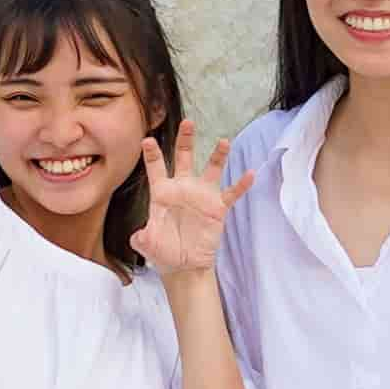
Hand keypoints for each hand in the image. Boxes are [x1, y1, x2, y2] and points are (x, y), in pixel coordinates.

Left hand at [131, 133, 240, 277]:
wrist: (184, 266)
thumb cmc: (163, 251)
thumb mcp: (148, 245)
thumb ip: (143, 238)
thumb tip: (139, 236)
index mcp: (162, 193)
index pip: (156, 168)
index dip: (152, 154)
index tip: (147, 140)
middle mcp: (182, 188)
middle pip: (184, 157)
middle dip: (185, 140)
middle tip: (188, 122)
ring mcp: (201, 196)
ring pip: (211, 169)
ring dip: (218, 156)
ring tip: (224, 141)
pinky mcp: (217, 208)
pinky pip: (231, 193)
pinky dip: (241, 185)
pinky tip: (250, 174)